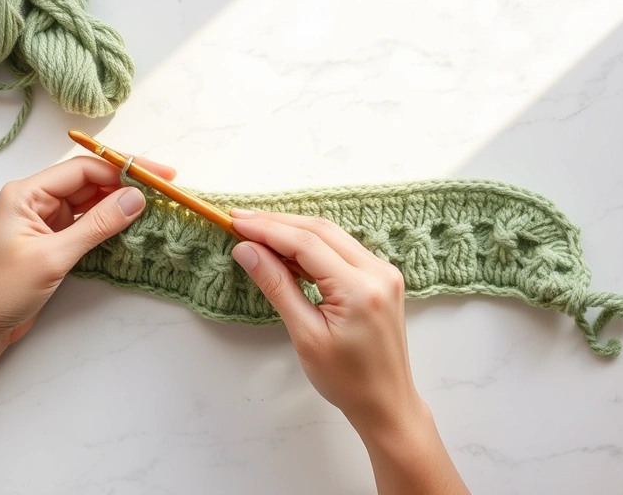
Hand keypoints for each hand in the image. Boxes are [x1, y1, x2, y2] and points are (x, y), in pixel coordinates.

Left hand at [0, 155, 174, 350]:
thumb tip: (136, 198)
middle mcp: (35, 200)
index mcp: (26, 193)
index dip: (123, 168)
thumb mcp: (53, 256)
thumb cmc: (2, 290)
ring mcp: (44, 221)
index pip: (83, 169)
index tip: (159, 176)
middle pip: (89, 182)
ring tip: (156, 206)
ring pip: (90, 203)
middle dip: (126, 184)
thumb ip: (96, 225)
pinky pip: (86, 224)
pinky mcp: (51, 242)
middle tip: (166, 188)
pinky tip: (132, 225)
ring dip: (119, 204)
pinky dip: (108, 225)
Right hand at [229, 210, 422, 435]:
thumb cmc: (346, 380)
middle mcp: (378, 272)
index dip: (268, 229)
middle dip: (277, 223)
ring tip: (256, 230)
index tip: (236, 223)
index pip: (306, 243)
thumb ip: (277, 286)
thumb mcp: (305, 335)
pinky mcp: (381, 277)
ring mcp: (383, 272)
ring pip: (331, 235)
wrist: (386, 403)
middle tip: (239, 220)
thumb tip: (247, 251)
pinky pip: (341, 249)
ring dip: (293, 230)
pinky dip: (311, 244)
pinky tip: (286, 249)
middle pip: (320, 230)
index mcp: (360, 289)